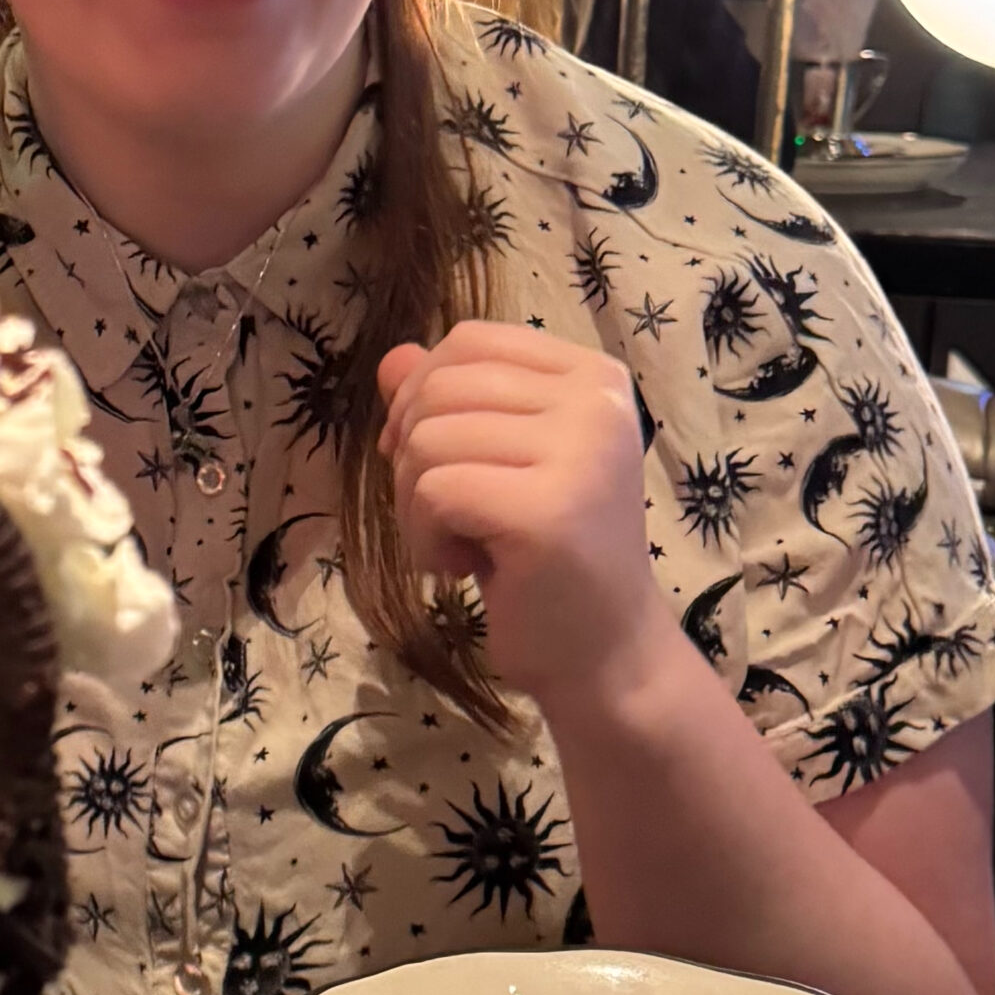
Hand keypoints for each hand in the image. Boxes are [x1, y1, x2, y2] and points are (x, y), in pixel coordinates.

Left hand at [377, 322, 667, 714]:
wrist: (603, 654)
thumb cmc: (548, 557)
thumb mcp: (498, 463)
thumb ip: (450, 404)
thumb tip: (391, 358)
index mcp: (593, 377)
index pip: (471, 341)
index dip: (422, 393)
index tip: (432, 460)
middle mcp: (598, 401)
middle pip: (440, 387)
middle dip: (412, 455)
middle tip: (448, 516)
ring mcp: (580, 452)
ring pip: (427, 439)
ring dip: (415, 506)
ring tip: (461, 546)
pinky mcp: (548, 509)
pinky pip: (433, 491)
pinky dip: (425, 538)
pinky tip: (465, 568)